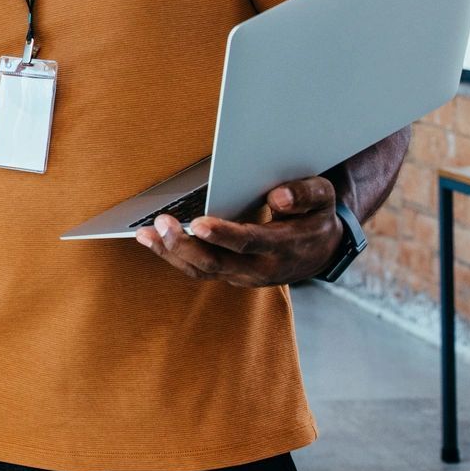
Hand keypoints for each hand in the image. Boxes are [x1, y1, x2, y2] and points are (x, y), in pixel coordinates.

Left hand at [133, 176, 343, 287]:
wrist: (322, 251)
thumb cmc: (315, 216)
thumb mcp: (323, 197)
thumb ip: (305, 195)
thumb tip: (277, 197)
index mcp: (285, 246)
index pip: (249, 242)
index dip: (223, 235)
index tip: (197, 222)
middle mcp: (261, 268)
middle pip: (217, 263)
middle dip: (186, 244)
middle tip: (162, 223)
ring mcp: (243, 276)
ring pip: (202, 271)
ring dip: (171, 252)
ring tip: (146, 233)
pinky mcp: (230, 275)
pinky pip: (198, 270)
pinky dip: (172, 256)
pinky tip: (150, 239)